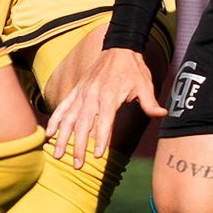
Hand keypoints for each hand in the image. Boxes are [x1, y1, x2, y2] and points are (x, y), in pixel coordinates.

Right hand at [48, 48, 162, 166]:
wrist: (119, 47)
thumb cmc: (133, 69)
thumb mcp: (145, 85)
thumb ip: (150, 103)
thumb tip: (163, 114)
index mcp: (110, 96)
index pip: (104, 121)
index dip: (101, 139)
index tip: (97, 155)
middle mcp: (92, 95)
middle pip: (82, 124)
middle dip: (78, 146)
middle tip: (77, 165)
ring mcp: (82, 93)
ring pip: (68, 118)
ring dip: (62, 138)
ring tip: (58, 155)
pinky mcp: (76, 90)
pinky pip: (62, 106)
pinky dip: (55, 120)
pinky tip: (49, 134)